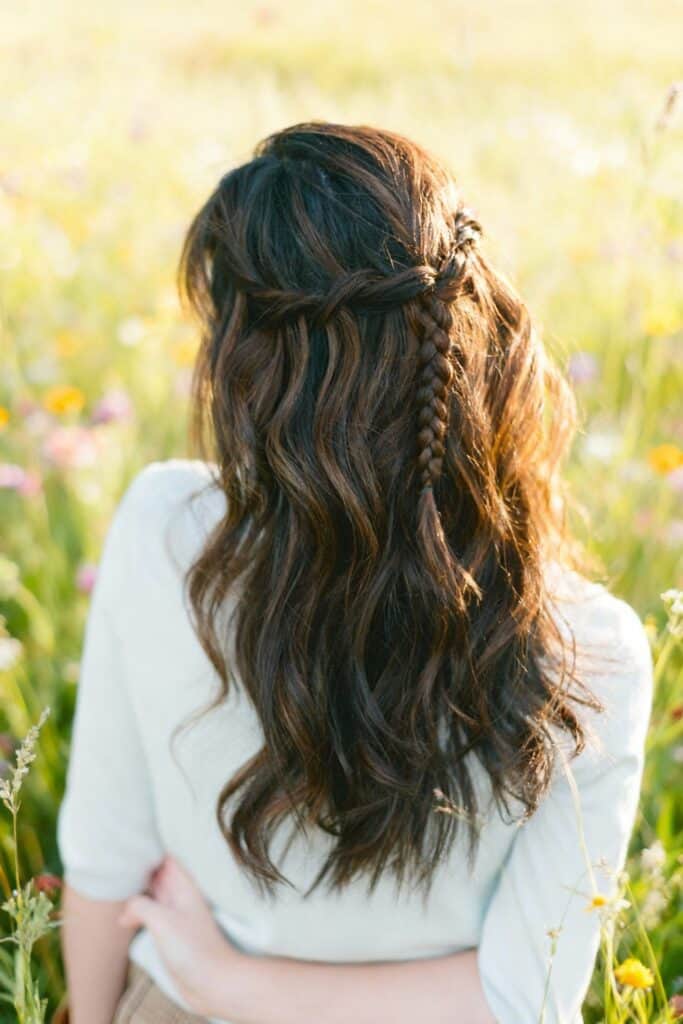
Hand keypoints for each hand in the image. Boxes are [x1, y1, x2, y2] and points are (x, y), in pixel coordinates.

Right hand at [118, 854, 243, 1016]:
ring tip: (114, 888)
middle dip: (139, 869)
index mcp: (184, 886)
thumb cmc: (194, 949)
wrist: (212, 982)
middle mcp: (179, 897)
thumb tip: (126, 907)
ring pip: (152, 895)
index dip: (150, 849)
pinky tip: (123, 920)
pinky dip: (136, 913)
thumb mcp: (163, 921)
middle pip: (157, 875)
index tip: (130, 843)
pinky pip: (149, 916)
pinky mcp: (169, 934)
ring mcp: (174, 915)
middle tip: (115, 863)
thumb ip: (141, 905)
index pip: (166, 858)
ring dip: (136, 892)